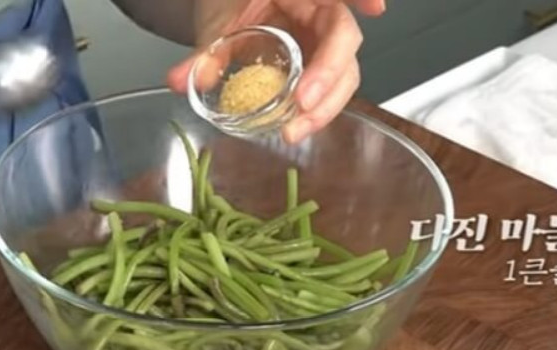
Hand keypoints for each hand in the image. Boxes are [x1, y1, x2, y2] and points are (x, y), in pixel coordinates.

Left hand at [167, 0, 384, 143]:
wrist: (222, 10)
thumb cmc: (228, 4)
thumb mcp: (217, 24)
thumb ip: (204, 54)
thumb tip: (180, 80)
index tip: (376, 9)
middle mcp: (319, 15)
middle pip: (344, 42)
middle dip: (329, 76)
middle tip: (305, 105)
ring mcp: (320, 43)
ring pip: (343, 73)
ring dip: (325, 106)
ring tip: (295, 130)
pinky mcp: (317, 68)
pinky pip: (327, 89)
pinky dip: (316, 112)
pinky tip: (299, 128)